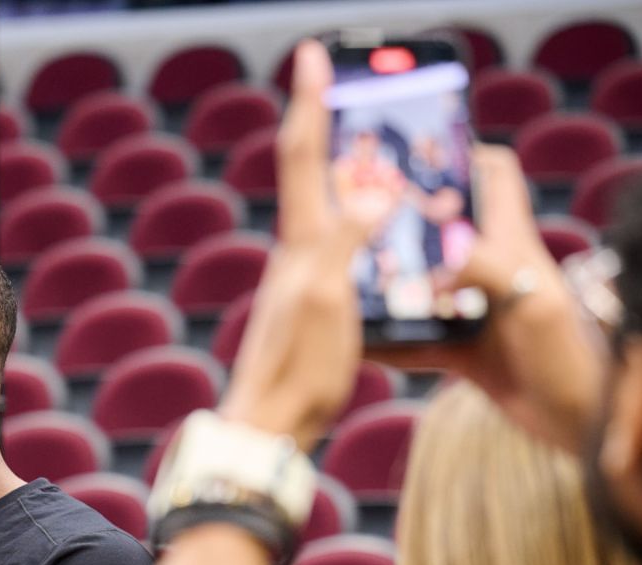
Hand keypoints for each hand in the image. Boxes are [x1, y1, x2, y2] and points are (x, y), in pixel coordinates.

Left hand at [220, 42, 375, 447]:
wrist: (268, 431)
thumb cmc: (298, 375)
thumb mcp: (329, 302)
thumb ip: (346, 243)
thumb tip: (371, 192)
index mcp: (301, 247)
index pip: (305, 158)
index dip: (310, 104)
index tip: (311, 56)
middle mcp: (295, 256)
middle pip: (311, 175)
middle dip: (327, 125)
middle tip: (342, 84)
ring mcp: (300, 282)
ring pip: (325, 209)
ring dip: (345, 171)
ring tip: (373, 145)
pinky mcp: (309, 308)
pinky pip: (337, 246)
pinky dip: (357, 220)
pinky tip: (373, 228)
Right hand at [379, 146, 608, 453]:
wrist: (581, 421)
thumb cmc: (569, 357)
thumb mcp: (532, 303)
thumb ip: (485, 269)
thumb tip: (431, 260)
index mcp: (513, 243)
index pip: (494, 175)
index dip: (460, 155)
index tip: (413, 154)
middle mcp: (490, 269)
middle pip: (440, 229)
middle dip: (399, 223)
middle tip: (351, 222)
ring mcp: (475, 311)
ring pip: (418, 285)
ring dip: (384, 287)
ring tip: (340, 281)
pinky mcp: (463, 352)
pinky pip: (414, 341)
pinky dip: (385, 343)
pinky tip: (354, 344)